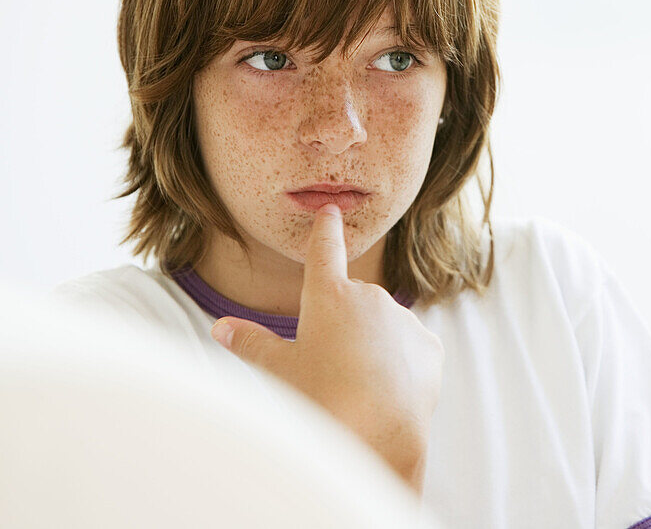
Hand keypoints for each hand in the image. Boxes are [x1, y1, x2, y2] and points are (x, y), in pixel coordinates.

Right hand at [209, 204, 444, 493]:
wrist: (377, 438)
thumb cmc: (322, 401)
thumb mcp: (279, 371)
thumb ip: (251, 343)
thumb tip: (221, 326)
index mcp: (329, 296)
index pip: (325, 252)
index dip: (325, 230)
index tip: (331, 211)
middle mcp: (371, 297)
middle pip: (352, 303)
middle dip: (342, 326)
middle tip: (328, 367)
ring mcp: (404, 320)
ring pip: (382, 328)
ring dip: (371, 347)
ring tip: (356, 387)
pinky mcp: (430, 347)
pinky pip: (409, 349)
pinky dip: (399, 366)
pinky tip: (385, 393)